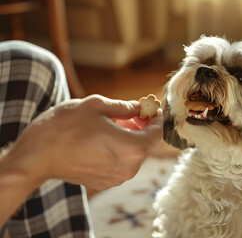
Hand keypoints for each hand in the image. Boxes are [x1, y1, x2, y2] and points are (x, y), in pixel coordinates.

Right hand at [6, 95, 162, 189]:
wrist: (37, 156)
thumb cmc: (65, 127)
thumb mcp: (96, 106)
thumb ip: (125, 107)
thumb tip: (139, 107)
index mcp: (132, 148)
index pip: (157, 132)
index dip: (156, 118)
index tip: (151, 107)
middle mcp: (129, 167)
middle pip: (145, 143)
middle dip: (142, 125)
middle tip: (132, 111)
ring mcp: (117, 178)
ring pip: (133, 153)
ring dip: (130, 136)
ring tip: (116, 122)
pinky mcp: (105, 182)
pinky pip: (121, 162)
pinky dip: (120, 149)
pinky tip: (106, 137)